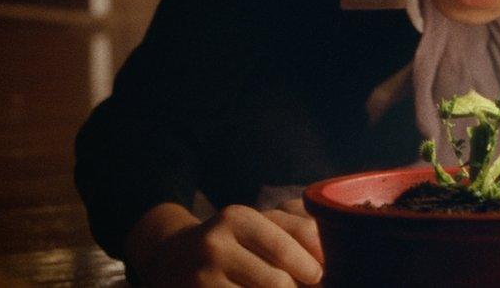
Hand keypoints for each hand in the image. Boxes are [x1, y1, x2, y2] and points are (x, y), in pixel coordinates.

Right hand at [128, 202, 322, 286]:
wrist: (171, 259)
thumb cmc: (232, 242)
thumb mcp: (260, 225)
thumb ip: (300, 230)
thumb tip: (328, 258)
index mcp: (238, 218)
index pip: (287, 246)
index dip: (311, 268)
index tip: (320, 277)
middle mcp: (216, 245)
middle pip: (278, 282)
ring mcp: (202, 277)